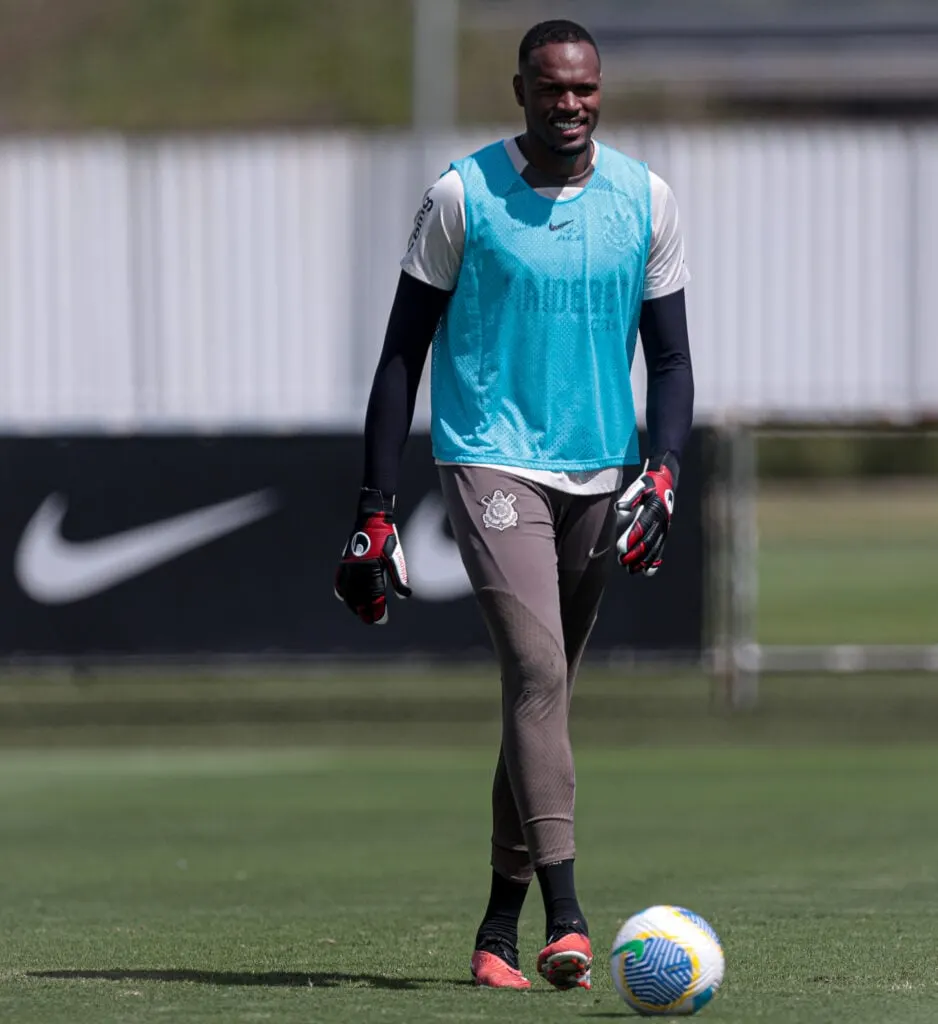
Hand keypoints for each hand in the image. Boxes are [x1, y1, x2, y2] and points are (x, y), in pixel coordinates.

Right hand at [334, 488, 410, 623]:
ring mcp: (348, 567)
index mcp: (371, 570)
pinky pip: (340, 581)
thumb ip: (398, 578)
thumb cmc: (386, 539)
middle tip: (371, 620)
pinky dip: (342, 591)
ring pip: (348, 592)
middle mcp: (357, 571)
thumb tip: (404, 596)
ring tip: (359, 612)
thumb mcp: (395, 559)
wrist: (371, 520)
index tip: (381, 620)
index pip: (374, 597)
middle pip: (359, 598)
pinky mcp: (344, 562)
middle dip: (365, 611)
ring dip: (353, 604)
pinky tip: (344, 598)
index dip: (378, 610)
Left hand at [614, 455, 676, 576]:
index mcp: (653, 509)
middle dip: (635, 553)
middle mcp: (661, 520)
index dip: (632, 537)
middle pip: (648, 541)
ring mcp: (664, 528)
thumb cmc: (649, 484)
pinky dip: (655, 561)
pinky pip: (661, 548)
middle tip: (623, 561)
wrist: (666, 482)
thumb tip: (620, 509)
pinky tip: (648, 571)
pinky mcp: (665, 532)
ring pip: (654, 548)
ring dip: (643, 560)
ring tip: (631, 569)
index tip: (621, 548)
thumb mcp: (640, 486)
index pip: (642, 526)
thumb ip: (630, 498)